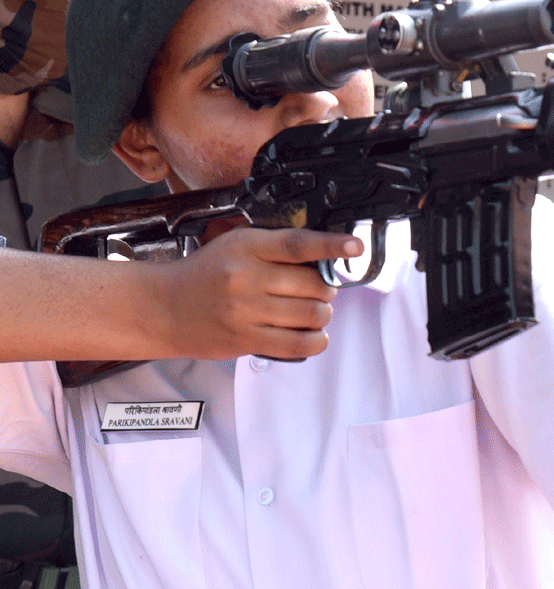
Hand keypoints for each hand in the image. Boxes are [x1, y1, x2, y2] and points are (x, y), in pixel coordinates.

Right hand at [149, 227, 362, 360]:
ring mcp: (246, 311)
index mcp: (247, 246)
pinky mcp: (245, 339)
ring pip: (311, 315)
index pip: (298, 244)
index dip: (331, 246)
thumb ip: (275, 249)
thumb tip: (324, 260)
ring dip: (322, 315)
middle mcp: (247, 277)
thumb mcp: (236, 245)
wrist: (163, 307)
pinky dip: (315, 340)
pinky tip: (314, 335)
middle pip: (313, 285)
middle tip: (319, 291)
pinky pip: (297, 344)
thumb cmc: (206, 273)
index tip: (354, 247)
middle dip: (326, 290)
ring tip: (313, 312)